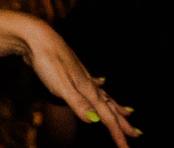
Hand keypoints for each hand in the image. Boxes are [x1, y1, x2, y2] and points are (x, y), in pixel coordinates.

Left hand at [16, 18, 138, 147]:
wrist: (36, 38)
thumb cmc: (48, 61)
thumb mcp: (61, 86)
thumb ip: (78, 104)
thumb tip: (95, 121)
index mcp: (87, 90)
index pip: (106, 116)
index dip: (117, 133)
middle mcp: (88, 83)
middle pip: (110, 107)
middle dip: (122, 123)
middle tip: (137, 134)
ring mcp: (81, 76)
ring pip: (104, 96)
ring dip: (115, 106)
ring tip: (128, 112)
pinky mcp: (73, 71)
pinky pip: (93, 83)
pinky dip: (100, 86)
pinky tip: (101, 82)